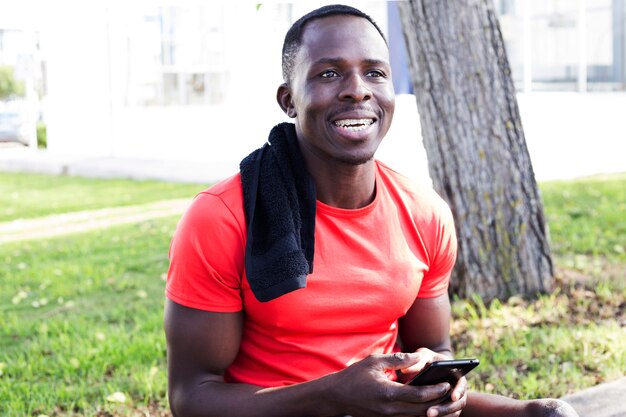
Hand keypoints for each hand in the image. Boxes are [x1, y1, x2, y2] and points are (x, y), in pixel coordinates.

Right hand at [327, 352, 462, 416]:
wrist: (335, 396)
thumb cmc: (354, 376)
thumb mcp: (375, 361)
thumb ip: (399, 359)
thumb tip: (419, 357)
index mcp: (388, 393)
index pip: (419, 395)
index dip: (436, 390)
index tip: (446, 383)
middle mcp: (389, 409)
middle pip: (421, 409)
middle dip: (437, 401)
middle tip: (449, 391)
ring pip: (415, 416)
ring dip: (429, 408)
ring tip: (441, 398)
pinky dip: (417, 412)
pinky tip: (423, 404)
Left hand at [398, 348, 466, 416]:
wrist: (430, 368)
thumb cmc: (428, 360)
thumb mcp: (424, 356)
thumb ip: (418, 360)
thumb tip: (405, 370)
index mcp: (458, 376)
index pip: (462, 385)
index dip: (459, 391)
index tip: (453, 396)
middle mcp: (459, 391)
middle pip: (457, 404)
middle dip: (444, 409)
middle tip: (430, 413)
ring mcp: (454, 402)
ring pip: (452, 413)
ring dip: (441, 415)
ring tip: (426, 416)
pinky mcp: (447, 409)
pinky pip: (445, 416)